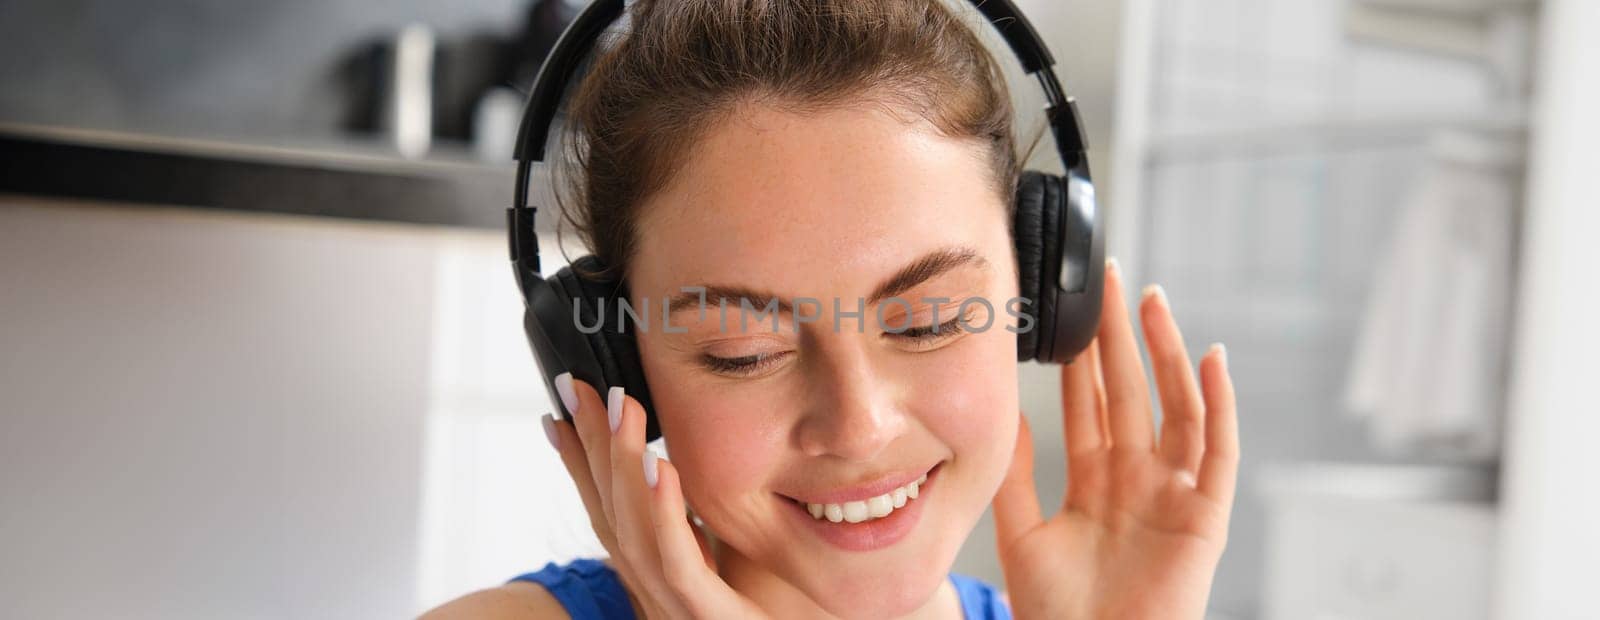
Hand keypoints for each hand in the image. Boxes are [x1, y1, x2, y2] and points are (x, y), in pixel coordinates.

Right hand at [543, 376, 768, 618]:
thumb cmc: (775, 611)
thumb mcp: (734, 551)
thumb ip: (705, 513)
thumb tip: (677, 458)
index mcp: (658, 575)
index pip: (607, 508)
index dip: (580, 458)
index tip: (562, 404)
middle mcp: (657, 594)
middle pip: (609, 516)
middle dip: (591, 449)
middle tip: (580, 388)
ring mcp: (679, 611)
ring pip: (634, 537)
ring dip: (622, 469)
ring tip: (620, 414)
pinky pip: (680, 568)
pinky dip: (665, 516)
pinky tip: (662, 470)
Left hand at [992, 260, 1239, 618]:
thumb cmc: (1056, 613)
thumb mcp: (1022, 535)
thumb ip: (1017, 475)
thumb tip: (1009, 414)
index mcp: (1096, 480)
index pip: (1090, 403)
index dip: (1083, 357)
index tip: (1073, 309)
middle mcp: (1137, 478)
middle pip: (1133, 391)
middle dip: (1121, 336)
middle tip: (1111, 280)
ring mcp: (1174, 492)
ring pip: (1177, 406)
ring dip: (1167, 354)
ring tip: (1152, 302)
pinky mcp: (1206, 514)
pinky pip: (1219, 450)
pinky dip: (1220, 404)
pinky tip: (1211, 360)